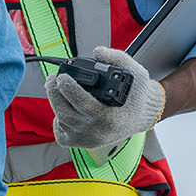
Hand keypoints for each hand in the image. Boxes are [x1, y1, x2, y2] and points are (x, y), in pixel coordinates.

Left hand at [45, 46, 164, 148]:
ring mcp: (88, 140)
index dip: (69, 88)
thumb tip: (98, 52)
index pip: (83, 103)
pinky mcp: (82, 144)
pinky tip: (64, 109)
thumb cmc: (137, 96)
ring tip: (56, 88)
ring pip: (61, 121)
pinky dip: (58, 121)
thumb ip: (118, 58)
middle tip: (53, 79)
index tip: (61, 76)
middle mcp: (98, 131)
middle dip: (54, 93)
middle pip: (65, 113)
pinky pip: (61, 134)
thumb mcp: (136, 73)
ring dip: (56, 103)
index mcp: (110, 117)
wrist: (142, 116)